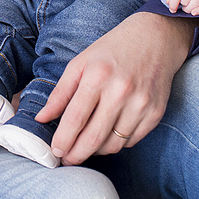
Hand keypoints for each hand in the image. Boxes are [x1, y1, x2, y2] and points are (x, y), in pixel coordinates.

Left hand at [36, 12, 194, 164]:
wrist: (155, 38)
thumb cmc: (112, 50)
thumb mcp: (80, 63)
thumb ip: (60, 92)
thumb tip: (42, 118)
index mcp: (97, 76)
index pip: (75, 119)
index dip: (63, 140)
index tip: (55, 151)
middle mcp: (120, 92)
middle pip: (93, 138)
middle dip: (76, 154)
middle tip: (67, 159)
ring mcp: (141, 104)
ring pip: (113, 144)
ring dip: (95, 151)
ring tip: (85, 146)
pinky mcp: (156, 113)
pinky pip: (131, 141)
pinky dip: (116, 143)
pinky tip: (107, 135)